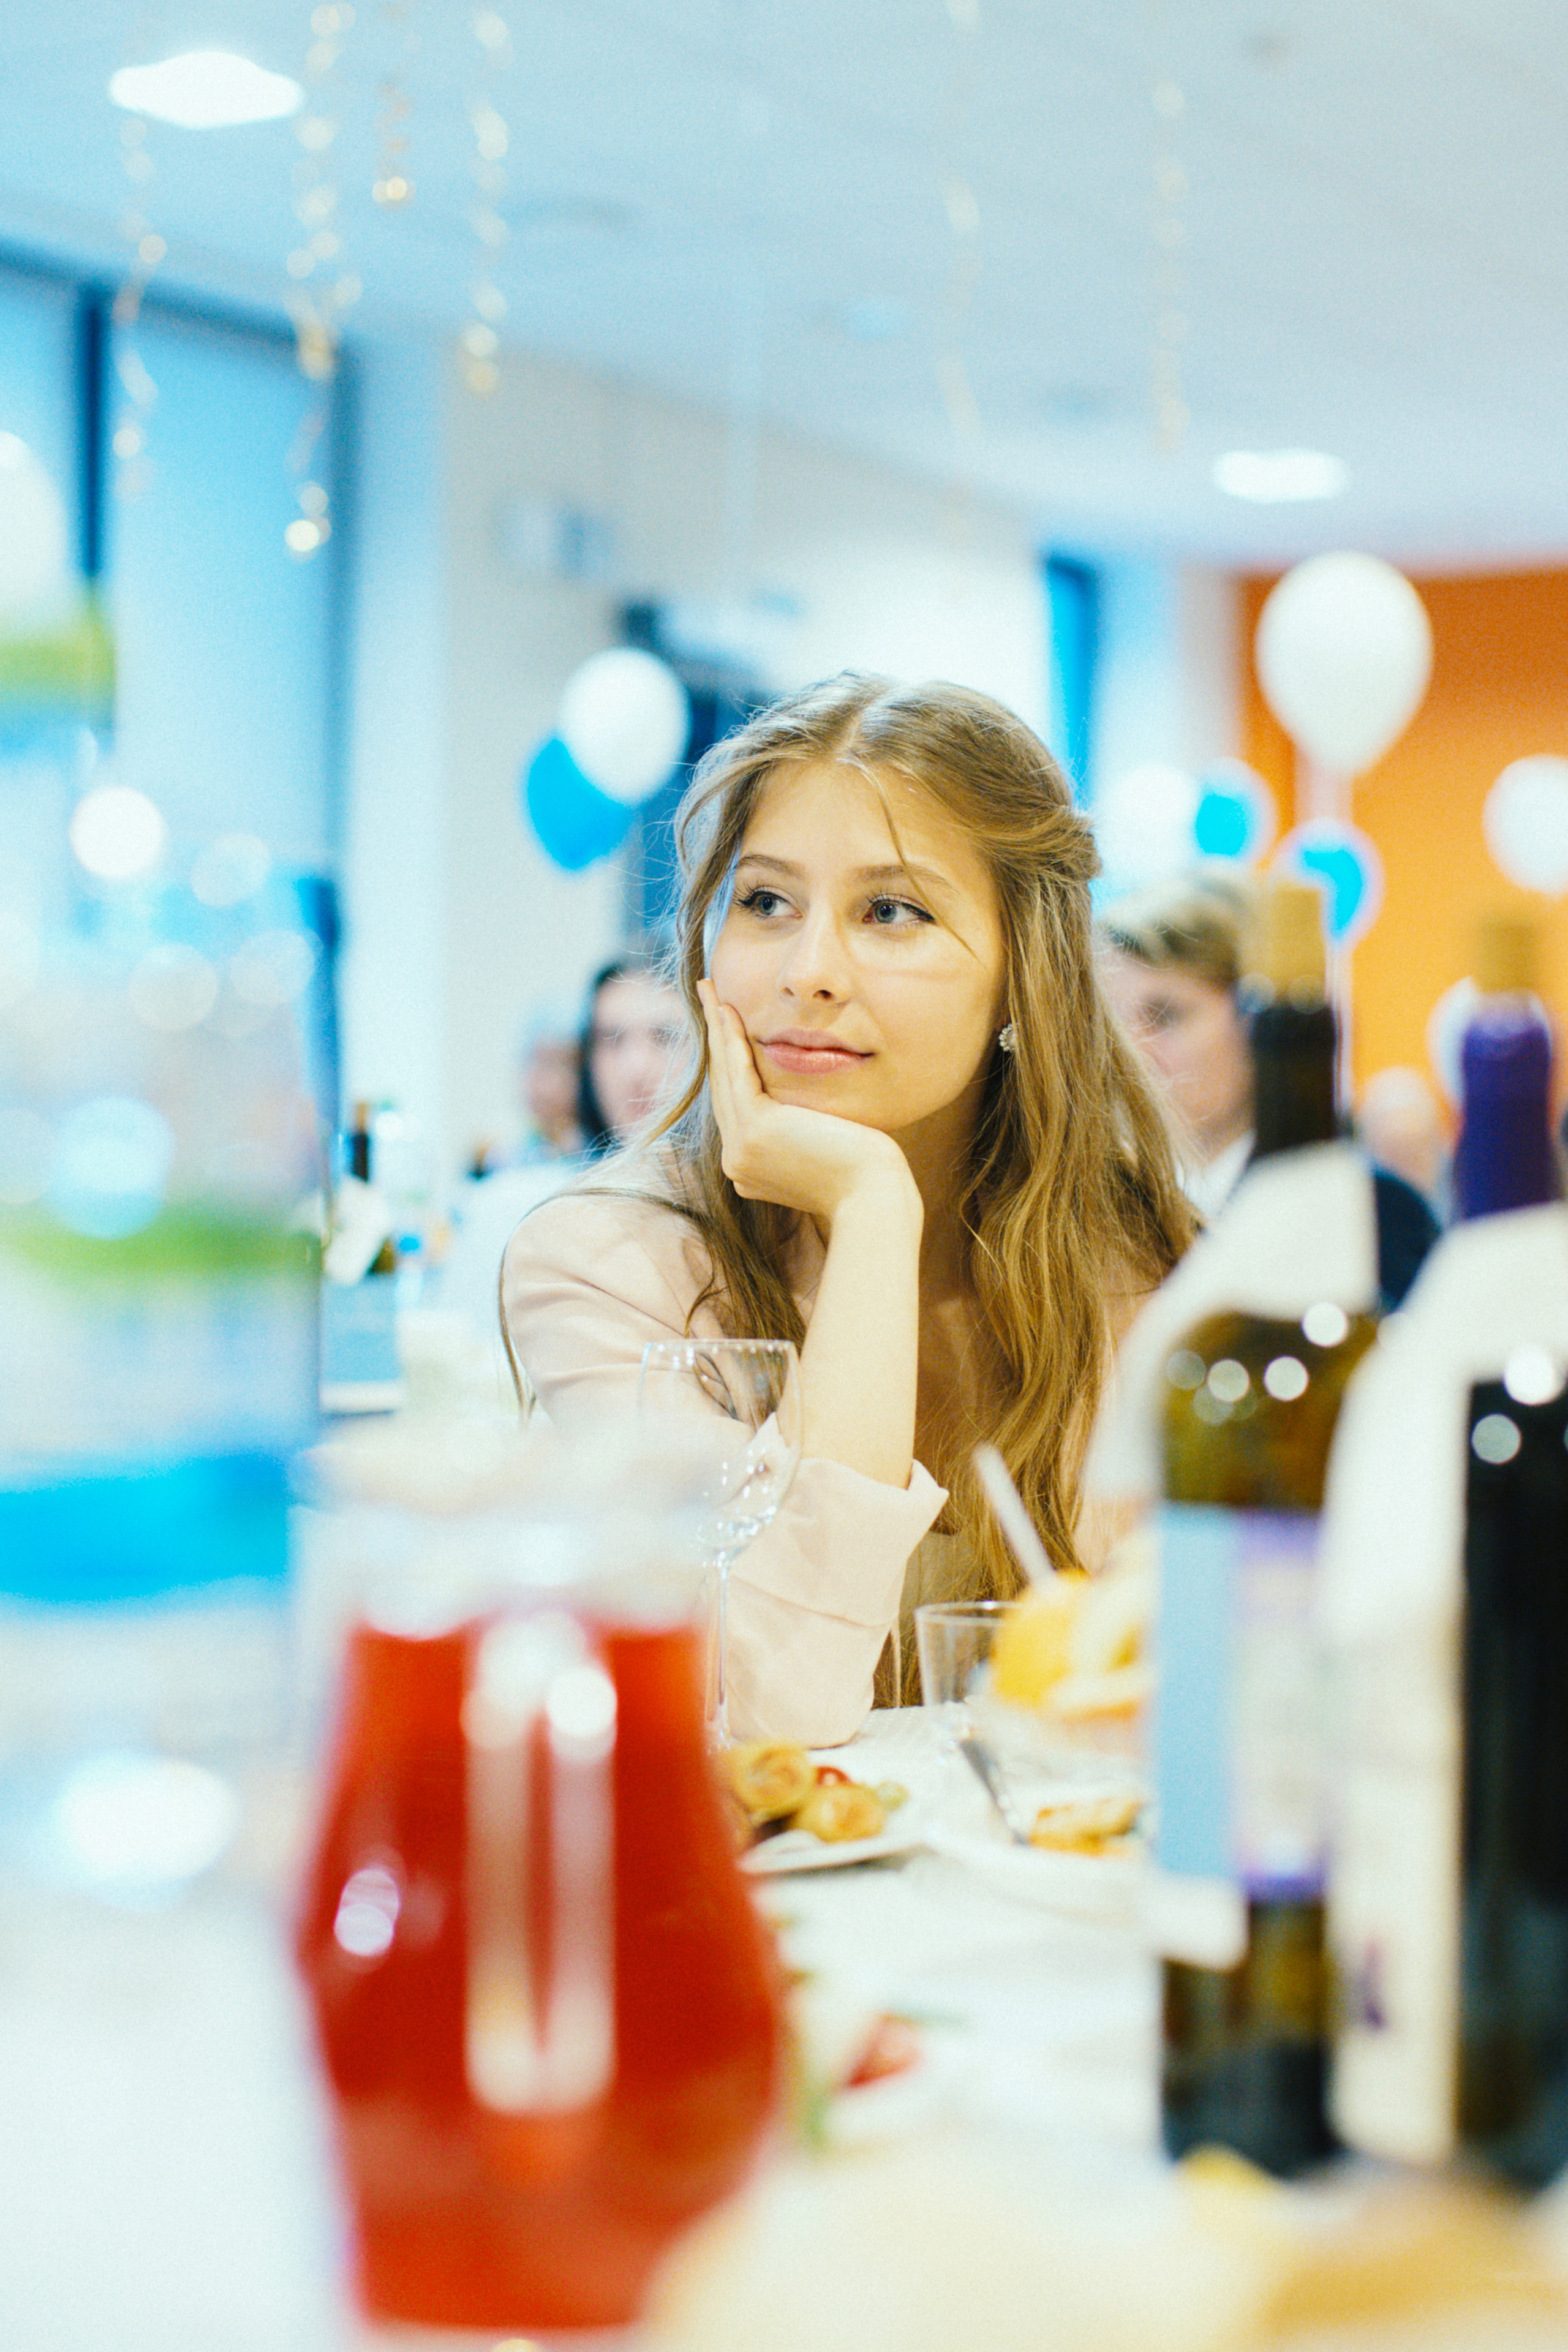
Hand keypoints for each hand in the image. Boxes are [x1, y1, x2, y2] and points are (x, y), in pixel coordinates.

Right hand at [698, 979, 917, 1226]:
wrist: (874, 1196)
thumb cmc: (867, 1174)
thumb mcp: (825, 1146)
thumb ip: (805, 1129)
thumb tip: (809, 1111)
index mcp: (752, 1167)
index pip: (737, 1103)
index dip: (730, 1061)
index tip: (728, 1026)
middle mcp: (738, 1161)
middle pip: (723, 1086)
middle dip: (715, 1038)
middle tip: (708, 996)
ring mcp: (741, 1149)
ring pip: (725, 1076)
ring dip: (715, 1028)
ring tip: (708, 990)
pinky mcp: (754, 1130)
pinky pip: (738, 1074)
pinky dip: (731, 1039)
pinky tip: (726, 1009)